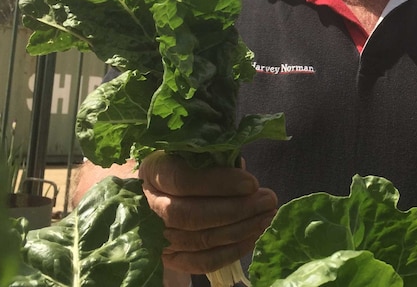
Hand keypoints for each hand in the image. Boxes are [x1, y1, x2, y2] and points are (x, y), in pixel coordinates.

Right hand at [138, 152, 277, 274]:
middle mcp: (149, 206)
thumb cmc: (187, 166)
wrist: (162, 193)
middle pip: (190, 215)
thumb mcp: (196, 153)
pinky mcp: (170, 259)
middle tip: (268, 201)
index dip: (219, 183)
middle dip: (236, 210)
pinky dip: (231, 252)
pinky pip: (201, 262)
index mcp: (154, 171)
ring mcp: (157, 236)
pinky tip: (254, 237)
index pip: (181, 180)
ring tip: (267, 217)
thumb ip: (216, 160)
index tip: (251, 183)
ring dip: (240, 230)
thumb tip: (244, 173)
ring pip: (199, 240)